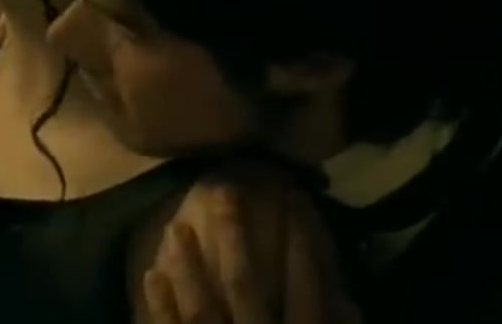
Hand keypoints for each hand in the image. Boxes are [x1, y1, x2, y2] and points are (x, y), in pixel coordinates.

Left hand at [143, 184, 360, 323]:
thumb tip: (350, 298)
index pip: (306, 286)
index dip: (302, 241)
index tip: (295, 197)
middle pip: (245, 285)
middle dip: (233, 236)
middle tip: (223, 192)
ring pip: (202, 308)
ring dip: (189, 267)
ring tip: (176, 227)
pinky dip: (160, 308)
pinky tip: (152, 276)